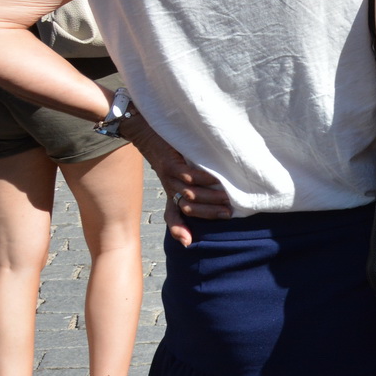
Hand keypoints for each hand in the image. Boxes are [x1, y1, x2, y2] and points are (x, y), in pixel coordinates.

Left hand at [122, 111, 230, 246]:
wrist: (147, 132)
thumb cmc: (169, 150)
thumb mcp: (179, 168)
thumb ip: (191, 180)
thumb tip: (217, 187)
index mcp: (171, 192)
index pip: (173, 215)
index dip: (179, 230)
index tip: (190, 242)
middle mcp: (169, 188)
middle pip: (189, 208)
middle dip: (209, 213)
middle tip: (228, 213)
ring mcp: (169, 177)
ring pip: (190, 194)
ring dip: (209, 198)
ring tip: (228, 198)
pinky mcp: (171, 164)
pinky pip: (188, 176)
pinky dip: (203, 180)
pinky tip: (217, 180)